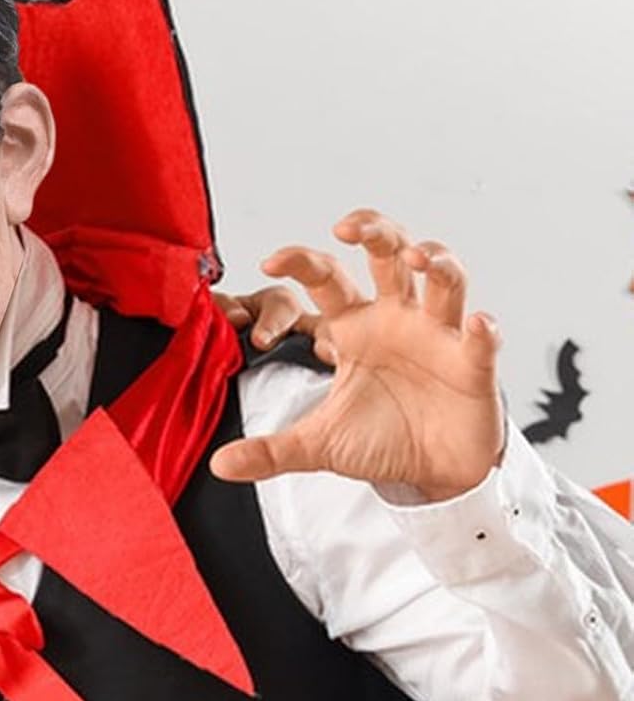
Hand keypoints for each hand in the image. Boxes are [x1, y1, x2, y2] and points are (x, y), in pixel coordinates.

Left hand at [209, 209, 504, 500]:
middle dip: (377, 232)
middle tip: (349, 227)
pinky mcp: (473, 366)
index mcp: (356, 329)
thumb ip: (270, 451)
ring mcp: (439, 338)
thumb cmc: (380, 442)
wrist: (430, 473)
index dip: (302, 262)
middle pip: (392, 256)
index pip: (327, 279)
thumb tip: (218, 466)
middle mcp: (399, 320)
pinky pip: (482, 340)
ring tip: (420, 258)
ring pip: (446, 281)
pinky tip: (478, 324)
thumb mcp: (317, 446)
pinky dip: (482, 330)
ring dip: (438, 262)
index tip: (270, 259)